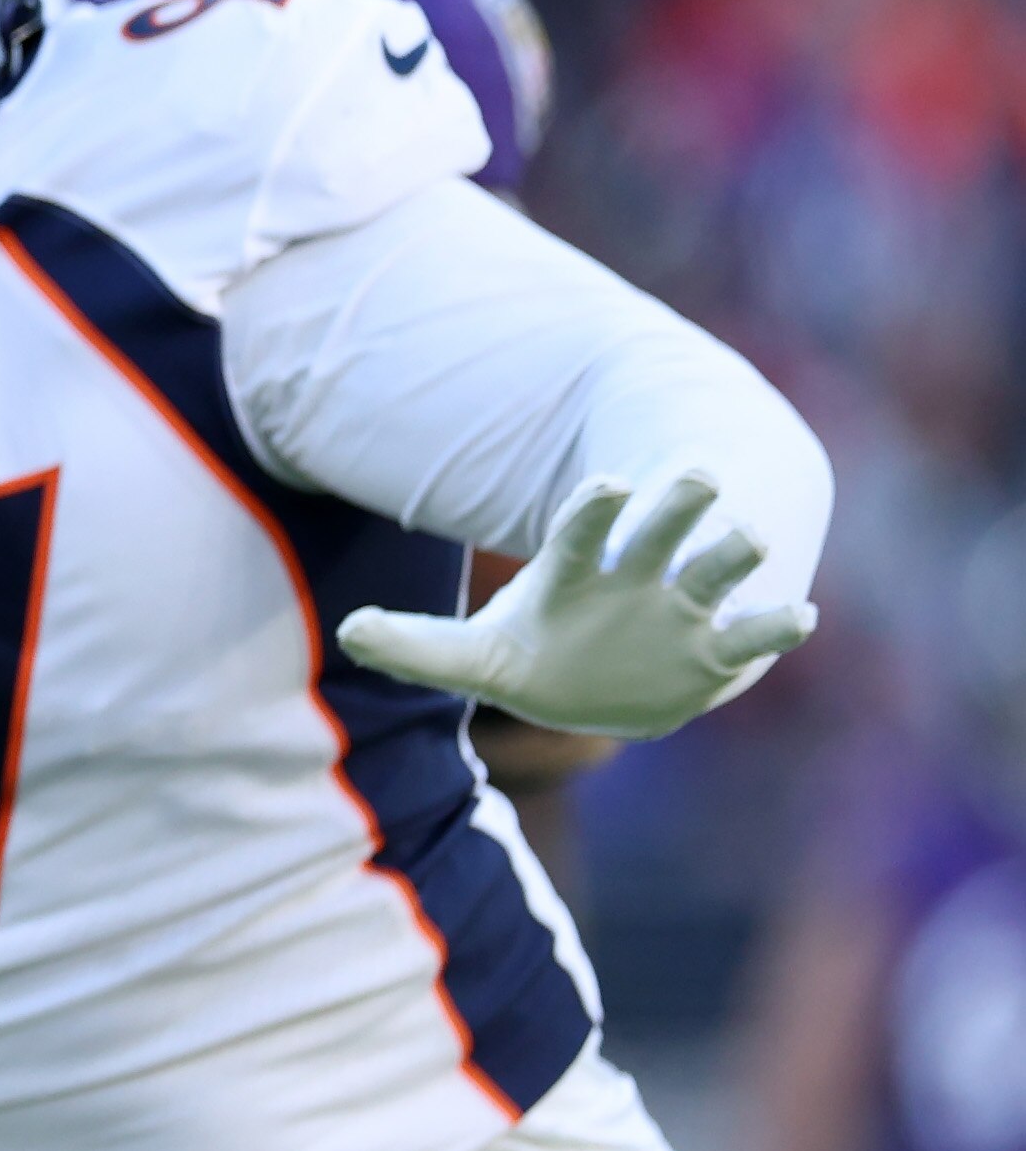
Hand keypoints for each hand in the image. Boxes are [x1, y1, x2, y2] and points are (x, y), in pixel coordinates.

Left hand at [336, 470, 817, 740]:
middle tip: (696, 473)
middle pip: (661, 528)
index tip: (607, 482)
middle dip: (678, 503)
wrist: (608, 676)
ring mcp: (684, 610)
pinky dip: (777, 625)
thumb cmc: (540, 651)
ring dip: (735, 553)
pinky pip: (754, 634)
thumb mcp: (479, 657)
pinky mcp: (718, 652)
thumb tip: (350, 630)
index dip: (596, 508)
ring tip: (752, 536)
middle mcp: (638, 577)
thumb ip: (419, 647)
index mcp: (577, 570)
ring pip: (717, 569)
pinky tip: (799, 612)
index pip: (584, 529)